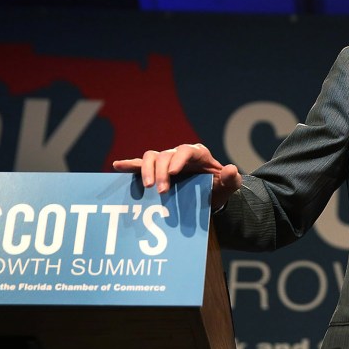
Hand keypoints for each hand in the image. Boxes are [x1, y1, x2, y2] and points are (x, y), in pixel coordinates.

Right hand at [112, 143, 242, 209]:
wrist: (208, 197)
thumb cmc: (218, 189)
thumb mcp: (228, 187)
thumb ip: (231, 180)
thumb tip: (231, 169)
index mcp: (198, 154)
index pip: (187, 150)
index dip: (179, 159)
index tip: (174, 173)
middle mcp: (179, 155)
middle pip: (166, 156)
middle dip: (161, 172)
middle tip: (161, 191)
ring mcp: (165, 162)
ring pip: (152, 157)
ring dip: (147, 170)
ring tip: (148, 187)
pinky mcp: (155, 171)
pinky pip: (140, 165)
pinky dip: (129, 164)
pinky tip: (117, 166)